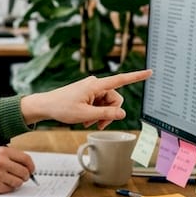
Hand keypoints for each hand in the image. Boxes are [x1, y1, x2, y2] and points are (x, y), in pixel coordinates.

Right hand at [0, 147, 35, 193]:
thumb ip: (8, 155)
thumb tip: (25, 163)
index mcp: (2, 151)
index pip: (26, 159)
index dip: (31, 166)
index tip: (31, 170)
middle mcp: (1, 162)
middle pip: (25, 172)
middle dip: (25, 176)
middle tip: (21, 177)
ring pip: (19, 182)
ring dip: (16, 183)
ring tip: (8, 180)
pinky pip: (10, 189)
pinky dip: (8, 188)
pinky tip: (1, 183)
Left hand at [19, 70, 152, 128]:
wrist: (45, 106)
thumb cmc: (61, 108)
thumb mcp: (85, 114)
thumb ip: (106, 114)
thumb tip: (123, 113)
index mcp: (96, 85)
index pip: (121, 79)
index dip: (137, 77)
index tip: (150, 72)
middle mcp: (95, 84)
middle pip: (115, 99)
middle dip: (109, 113)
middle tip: (97, 124)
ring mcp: (92, 88)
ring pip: (107, 104)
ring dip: (101, 114)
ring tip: (87, 121)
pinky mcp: (88, 93)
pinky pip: (99, 103)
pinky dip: (95, 112)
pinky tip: (85, 118)